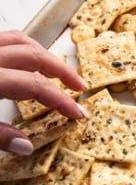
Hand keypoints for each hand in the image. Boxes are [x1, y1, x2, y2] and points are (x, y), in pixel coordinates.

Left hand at [0, 30, 87, 154]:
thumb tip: (26, 145)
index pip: (35, 86)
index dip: (60, 101)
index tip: (78, 114)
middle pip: (34, 55)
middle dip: (62, 71)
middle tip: (79, 87)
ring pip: (20, 40)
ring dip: (44, 55)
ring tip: (58, 71)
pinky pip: (4, 38)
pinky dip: (22, 47)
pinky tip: (26, 63)